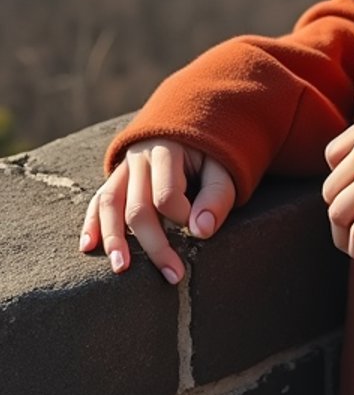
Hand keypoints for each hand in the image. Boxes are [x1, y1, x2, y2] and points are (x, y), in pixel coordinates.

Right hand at [78, 138, 236, 283]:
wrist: (194, 118)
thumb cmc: (212, 152)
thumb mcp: (224, 166)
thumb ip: (217, 196)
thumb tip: (201, 232)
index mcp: (168, 148)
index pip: (167, 194)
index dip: (184, 217)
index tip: (200, 226)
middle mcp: (141, 157)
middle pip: (138, 208)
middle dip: (155, 245)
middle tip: (174, 276)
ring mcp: (125, 167)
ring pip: (110, 204)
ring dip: (114, 238)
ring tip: (122, 268)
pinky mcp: (117, 177)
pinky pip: (99, 200)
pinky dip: (92, 223)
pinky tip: (88, 246)